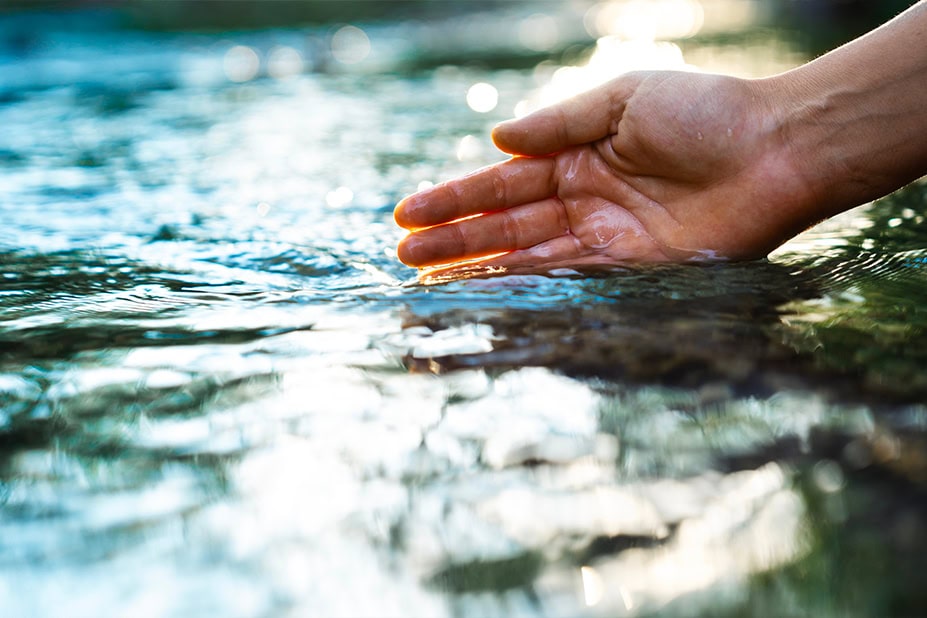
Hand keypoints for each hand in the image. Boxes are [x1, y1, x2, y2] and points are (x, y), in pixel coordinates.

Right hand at [394, 70, 814, 270]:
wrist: (777, 149)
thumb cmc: (705, 112)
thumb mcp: (623, 99)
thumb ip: (558, 123)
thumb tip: (496, 140)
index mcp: (578, 156)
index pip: (502, 183)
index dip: (454, 198)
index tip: (406, 213)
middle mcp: (584, 199)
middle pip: (506, 225)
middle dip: (454, 240)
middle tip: (404, 255)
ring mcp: (606, 237)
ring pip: (529, 256)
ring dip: (480, 268)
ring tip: (428, 279)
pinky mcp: (634, 268)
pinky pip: (571, 277)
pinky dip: (530, 285)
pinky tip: (491, 290)